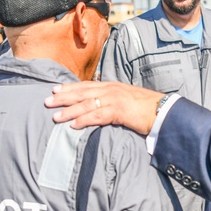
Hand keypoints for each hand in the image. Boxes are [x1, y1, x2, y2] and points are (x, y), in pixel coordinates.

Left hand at [45, 81, 163, 134]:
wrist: (163, 110)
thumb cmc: (146, 108)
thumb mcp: (126, 100)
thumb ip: (112, 101)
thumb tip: (100, 107)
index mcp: (112, 86)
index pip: (86, 85)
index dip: (70, 87)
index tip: (55, 89)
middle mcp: (111, 90)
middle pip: (82, 92)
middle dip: (63, 97)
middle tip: (47, 101)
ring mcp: (114, 99)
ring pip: (86, 104)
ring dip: (69, 111)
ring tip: (55, 117)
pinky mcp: (119, 111)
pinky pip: (97, 116)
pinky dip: (84, 120)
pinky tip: (73, 125)